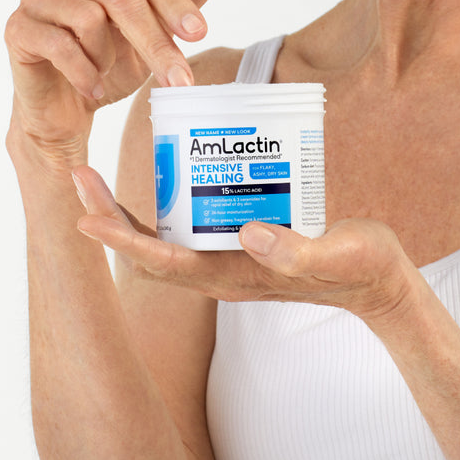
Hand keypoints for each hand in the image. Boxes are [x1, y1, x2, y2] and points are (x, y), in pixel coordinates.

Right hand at [5, 0, 220, 161]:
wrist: (63, 105)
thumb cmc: (107, 60)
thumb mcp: (151, 33)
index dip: (174, 2)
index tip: (199, 33)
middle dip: (156, 42)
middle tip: (180, 80)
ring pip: (91, 18)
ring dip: (109, 56)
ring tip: (106, 71)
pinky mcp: (17, 29)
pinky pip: (60, 45)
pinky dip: (85, 72)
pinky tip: (92, 87)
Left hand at [73, 166, 415, 322]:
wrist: (379, 283)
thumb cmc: (360, 269)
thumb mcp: (337, 255)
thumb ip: (297, 251)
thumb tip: (251, 232)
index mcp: (239, 278)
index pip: (166, 263)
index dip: (124, 240)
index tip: (87, 214)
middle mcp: (225, 273)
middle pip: (151, 252)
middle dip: (111, 220)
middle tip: (80, 179)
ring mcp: (233, 262)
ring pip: (166, 242)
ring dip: (129, 215)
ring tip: (103, 181)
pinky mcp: (245, 246)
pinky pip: (193, 229)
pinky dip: (167, 207)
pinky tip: (169, 176)